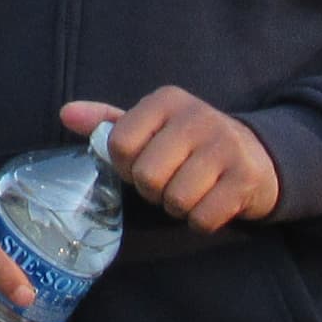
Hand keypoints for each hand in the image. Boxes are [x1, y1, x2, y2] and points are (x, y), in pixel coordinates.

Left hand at [60, 87, 280, 232]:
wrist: (256, 155)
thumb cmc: (190, 144)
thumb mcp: (151, 126)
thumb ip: (109, 123)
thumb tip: (65, 114)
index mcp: (166, 100)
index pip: (120, 145)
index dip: (126, 166)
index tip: (145, 163)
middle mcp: (197, 116)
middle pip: (147, 176)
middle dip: (153, 191)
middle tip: (170, 181)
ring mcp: (225, 146)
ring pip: (175, 200)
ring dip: (177, 207)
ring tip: (191, 191)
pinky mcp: (245, 178)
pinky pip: (202, 218)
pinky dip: (201, 221)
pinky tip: (211, 202)